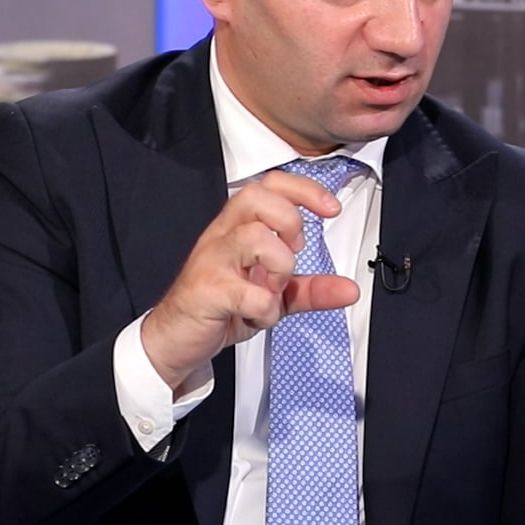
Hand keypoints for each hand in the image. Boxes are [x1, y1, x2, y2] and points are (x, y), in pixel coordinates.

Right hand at [140, 170, 359, 391]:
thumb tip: (349, 290)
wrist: (176, 338)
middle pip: (256, 198)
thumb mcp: (273, 295)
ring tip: (273, 290)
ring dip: (279, 268)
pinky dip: (264, 308)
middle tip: (293, 253)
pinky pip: (245, 292)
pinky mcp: (205, 291)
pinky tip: (259, 315)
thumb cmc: (220, 306)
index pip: (269, 186)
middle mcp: (222, 237)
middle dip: (289, 222)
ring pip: (253, 238)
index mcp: (237, 228)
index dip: (304, 190)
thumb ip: (310, 289)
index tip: (331, 209)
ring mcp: (211, 262)